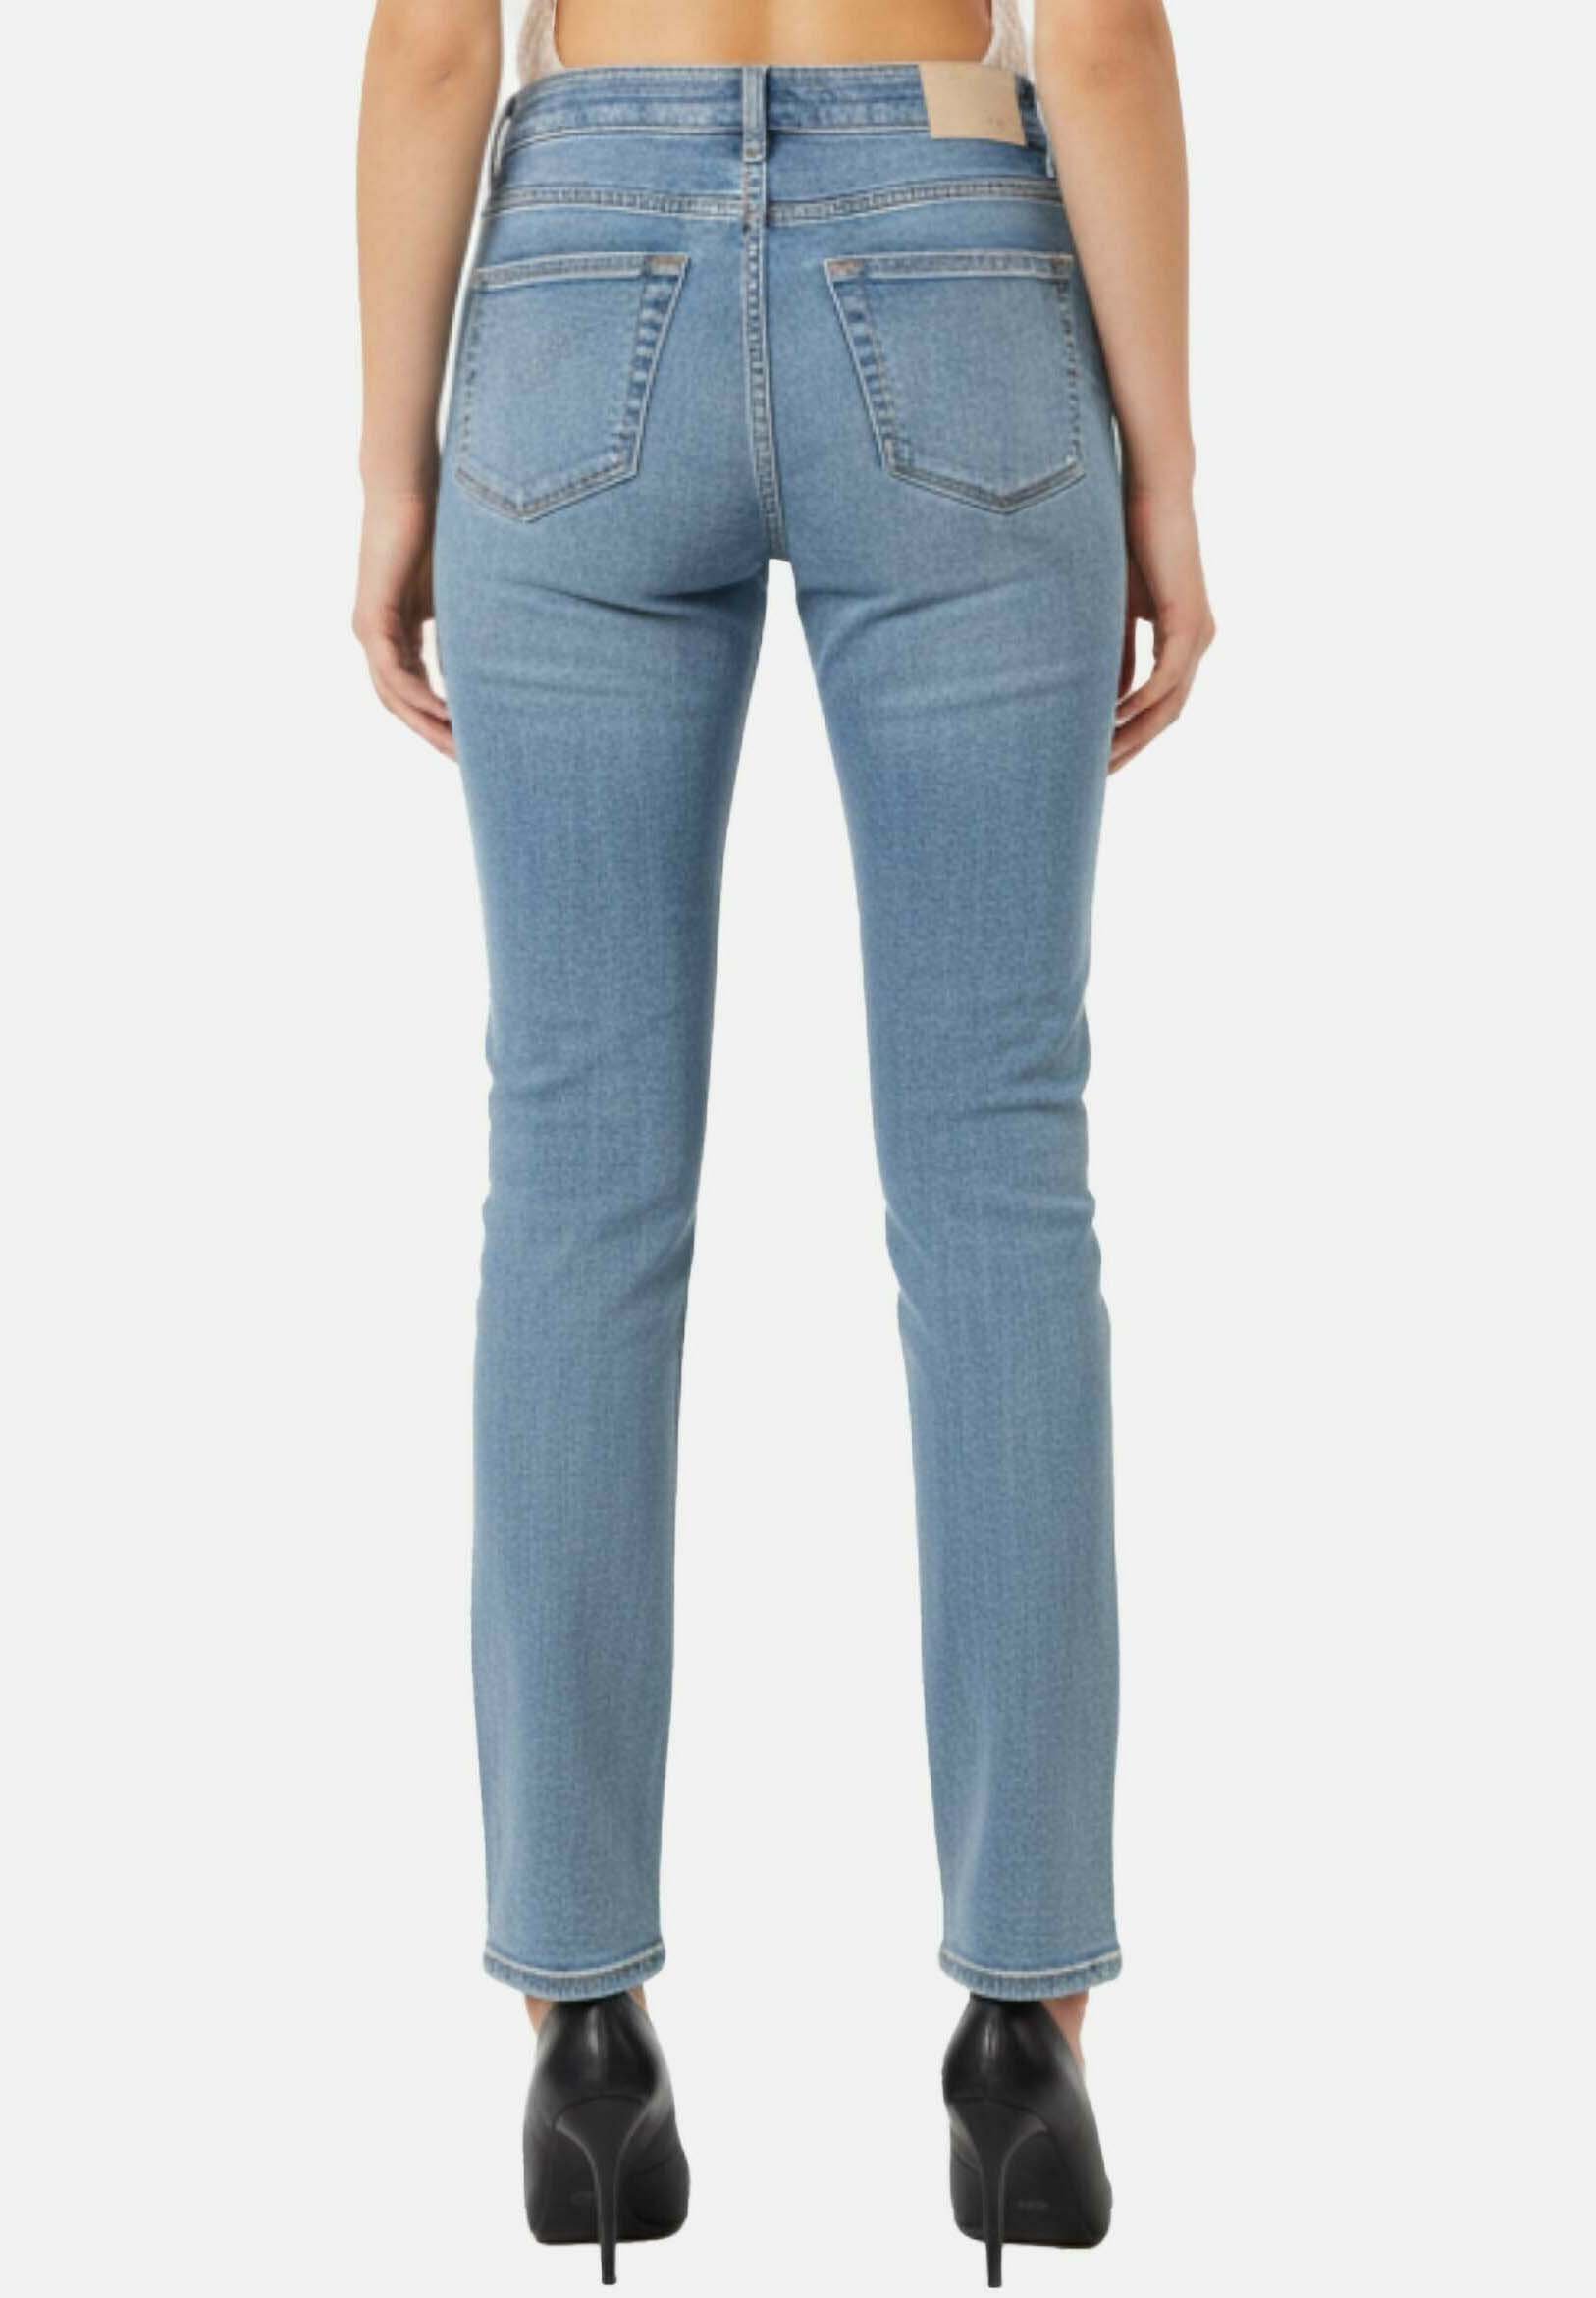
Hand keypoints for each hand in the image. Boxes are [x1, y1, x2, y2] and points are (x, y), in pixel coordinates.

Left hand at [353, 488, 454, 757]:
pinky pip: (393, 672)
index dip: (440, 720)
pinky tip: (445, 713)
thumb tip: (496, 661)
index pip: (415, 689)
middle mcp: (377, 636)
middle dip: (433, 734)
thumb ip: (465, 630)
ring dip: (426, 724)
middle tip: (465, 761)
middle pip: (401, 703)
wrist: (409, 490)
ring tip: (457, 746)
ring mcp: (370, 630)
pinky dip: (418, 696)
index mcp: (397, 632)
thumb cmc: (438, 532)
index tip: (470, 742)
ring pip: (394, 695)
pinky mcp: (371, 619)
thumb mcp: (459, 595)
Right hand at [1113, 486, 1214, 771]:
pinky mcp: (1188, 623)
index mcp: (1182, 640)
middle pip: (1167, 715)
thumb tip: (1105, 697)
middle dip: (1133, 747)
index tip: (1101, 758)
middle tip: (1099, 774)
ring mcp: (1198, 635)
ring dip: (1135, 734)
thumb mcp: (1115, 611)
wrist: (1153, 496)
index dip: (1132, 734)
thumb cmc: (1130, 543)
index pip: (1160, 703)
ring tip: (1102, 757)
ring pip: (1169, 704)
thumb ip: (1114, 653)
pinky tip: (1112, 719)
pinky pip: (1166, 679)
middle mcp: (1197, 643)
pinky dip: (1140, 703)